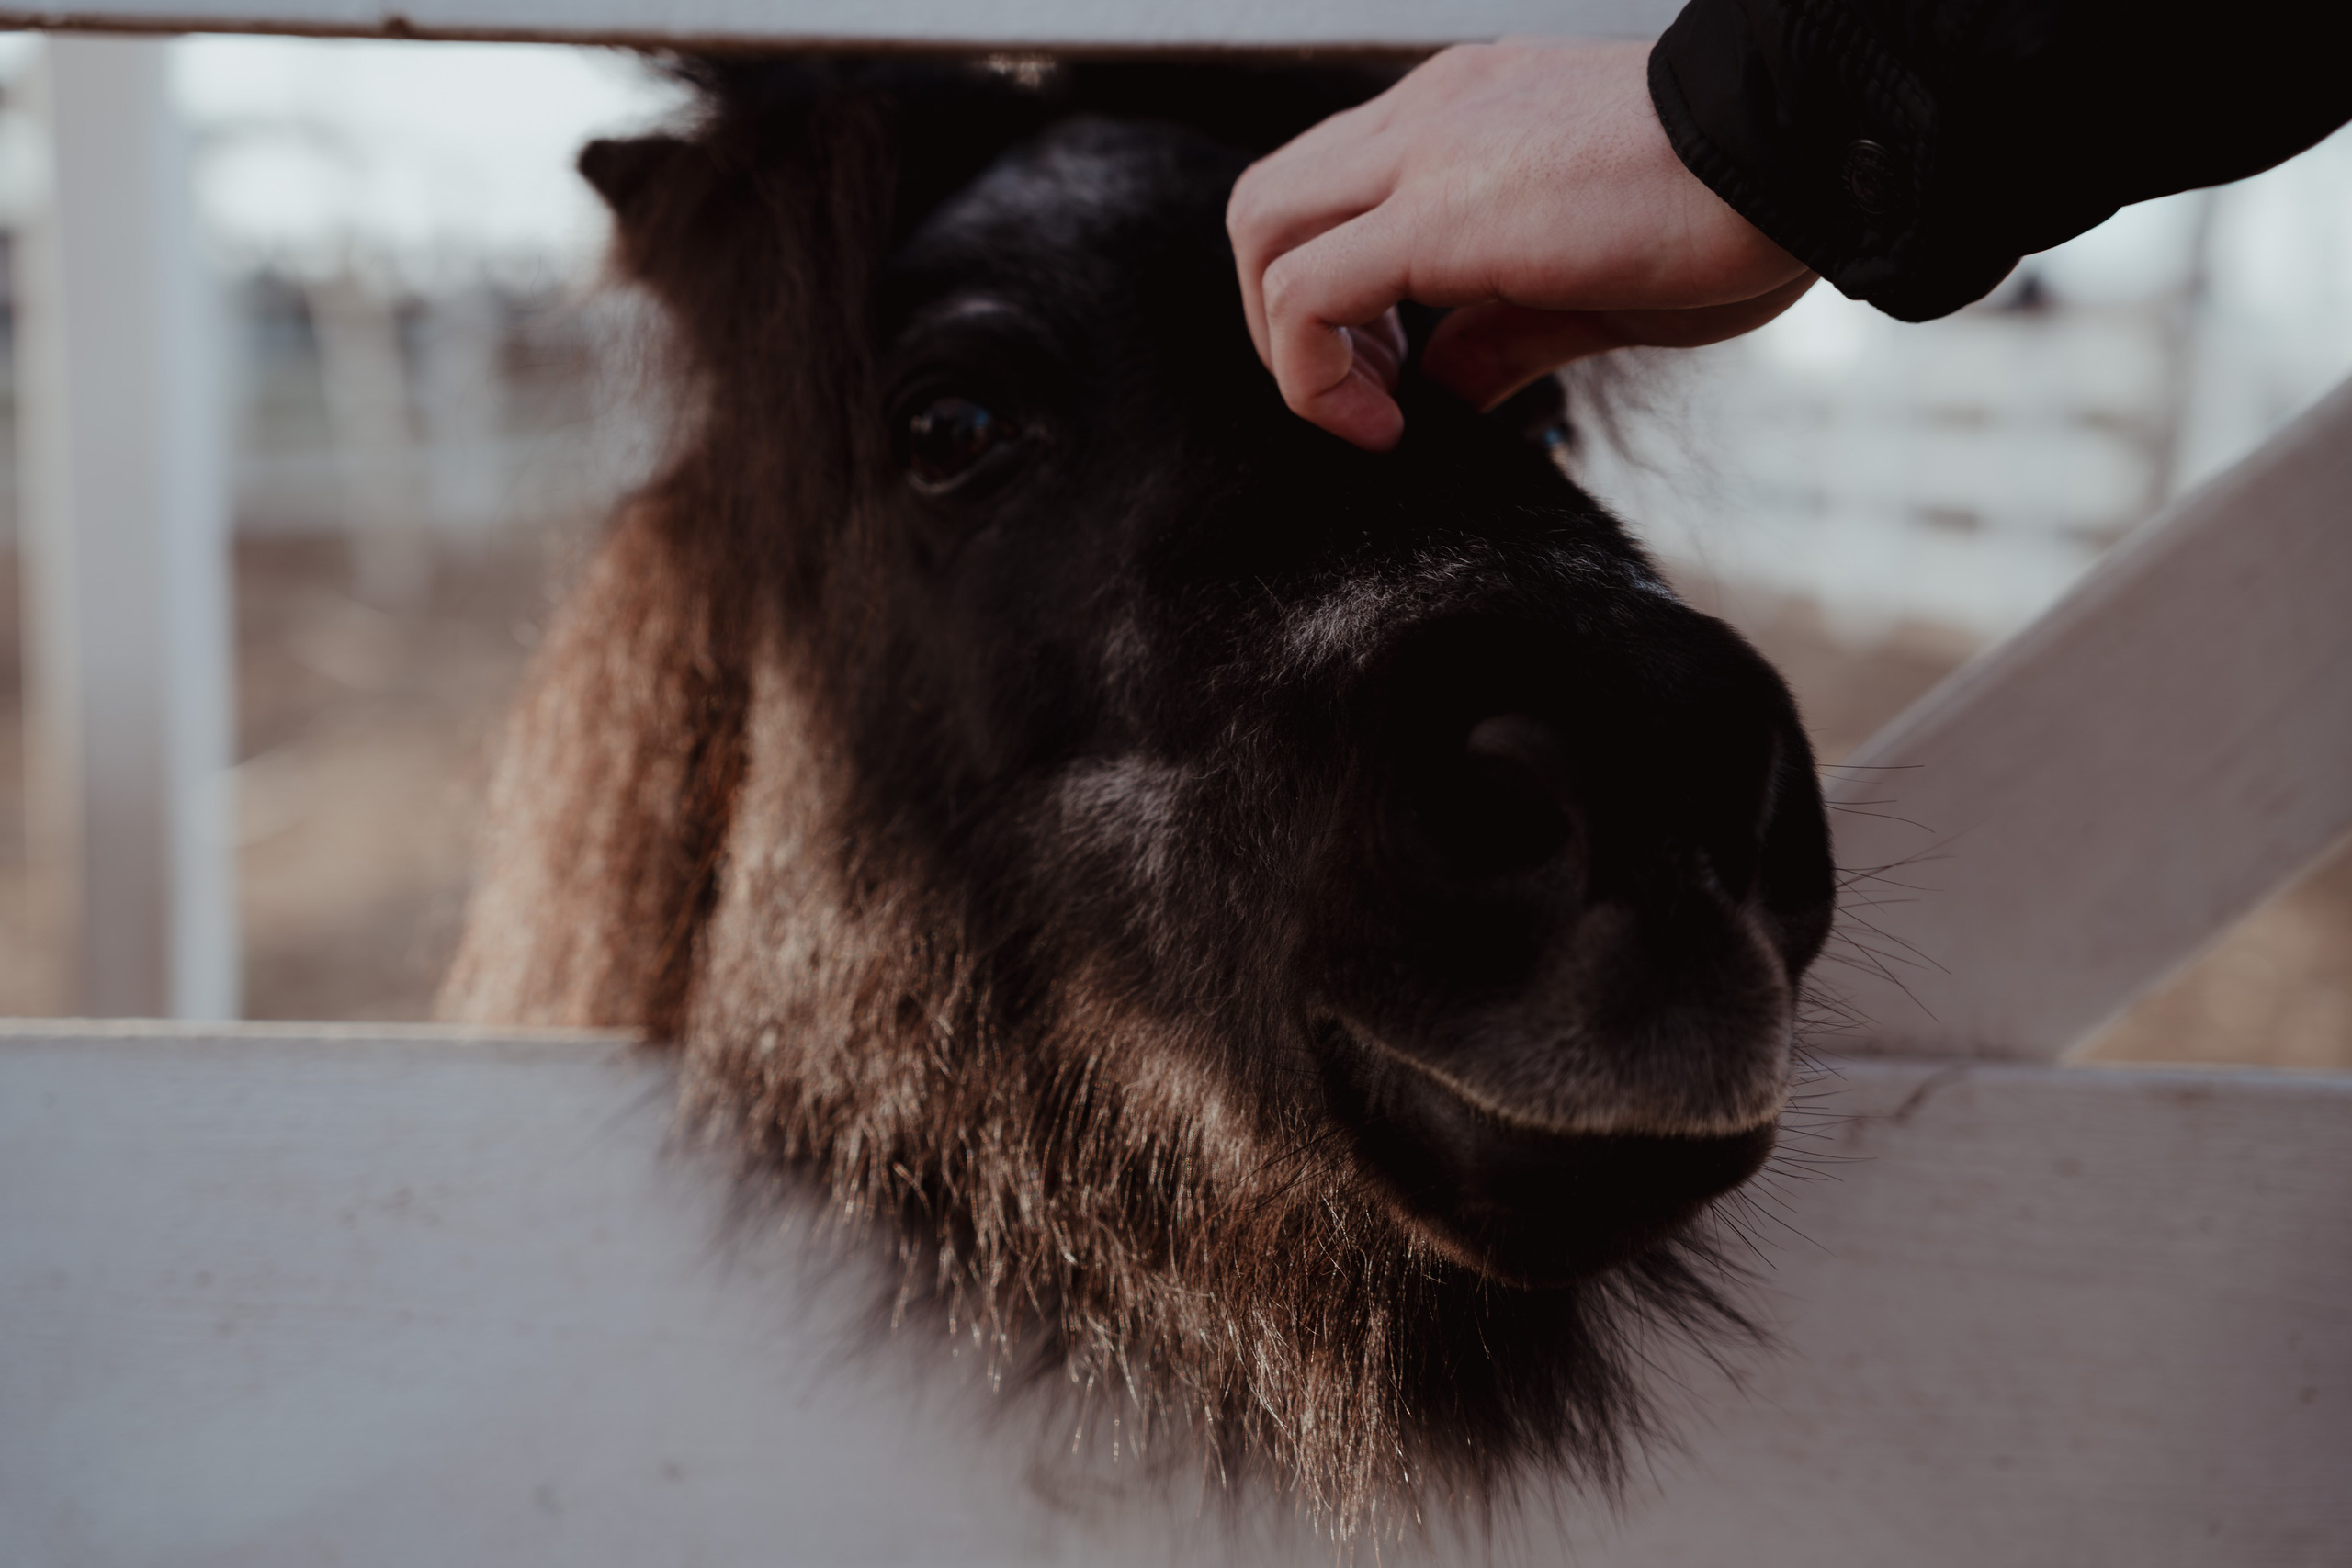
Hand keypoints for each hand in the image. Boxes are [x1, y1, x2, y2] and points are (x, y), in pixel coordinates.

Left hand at [1227, 39, 1814, 450]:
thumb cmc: (1738, 204)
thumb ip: (1498, 329)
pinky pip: (1307, 293)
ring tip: (1369, 412)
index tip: (1398, 371)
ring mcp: (1425, 146)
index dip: (1330, 296)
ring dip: (1287, 343)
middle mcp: (1428, 112)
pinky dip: (1313, 374)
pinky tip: (1388, 424)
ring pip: (1262, 230)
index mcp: (1463, 113)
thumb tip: (1439, 389)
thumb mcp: (1592, 280)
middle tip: (1364, 395)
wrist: (1811, 141)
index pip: (1330, 190)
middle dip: (1279, 317)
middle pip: (1270, 205)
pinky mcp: (1438, 211)